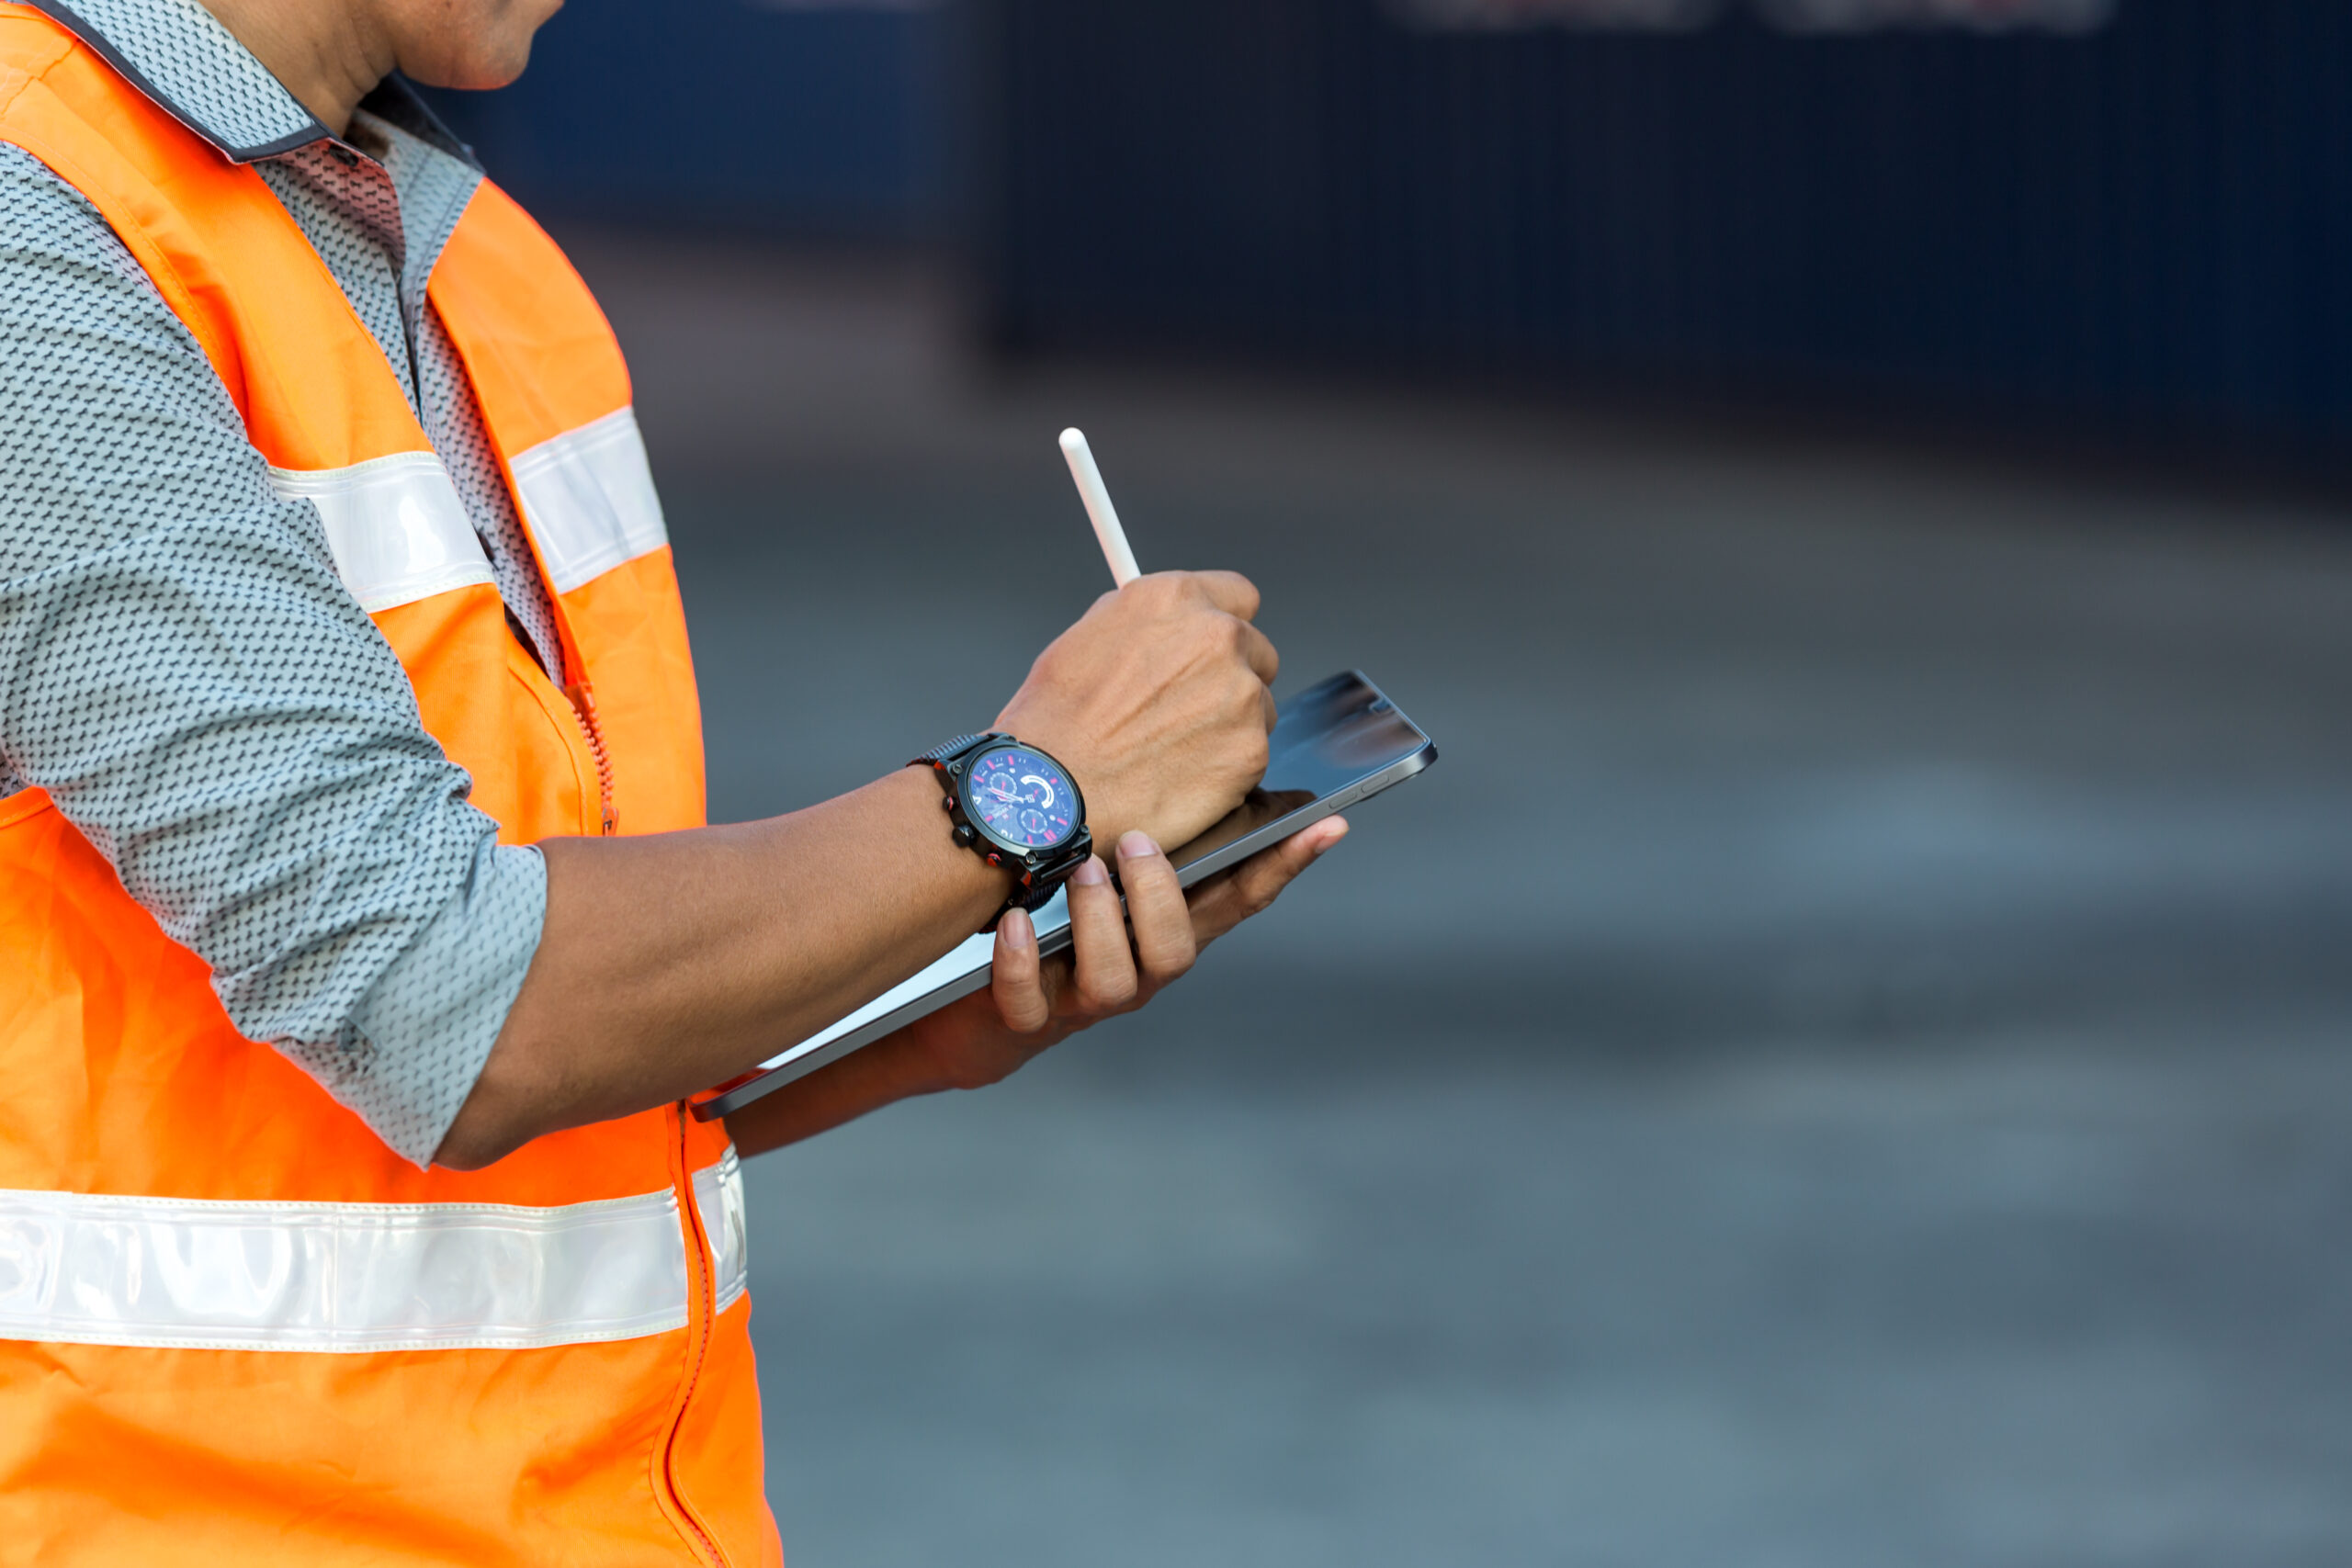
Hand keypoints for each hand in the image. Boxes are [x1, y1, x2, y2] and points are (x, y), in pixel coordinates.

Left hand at [895, 816, 1348, 1092]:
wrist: (973, 1007)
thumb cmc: (1045, 921)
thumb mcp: (1099, 867)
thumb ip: (1139, 825)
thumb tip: (1173, 752)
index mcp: (1164, 928)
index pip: (1239, 899)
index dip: (1285, 865)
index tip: (1328, 823)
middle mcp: (1136, 968)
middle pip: (1179, 951)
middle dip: (1161, 897)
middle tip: (1137, 843)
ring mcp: (1083, 996)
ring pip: (1115, 981)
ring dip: (1097, 921)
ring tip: (1077, 869)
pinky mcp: (1025, 1017)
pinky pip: (1030, 1003)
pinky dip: (1021, 964)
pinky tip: (1013, 921)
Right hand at [994, 571, 1278, 854]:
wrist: (1056, 793)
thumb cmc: (1055, 724)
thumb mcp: (1087, 638)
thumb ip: (1145, 622)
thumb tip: (1167, 624)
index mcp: (1175, 599)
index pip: (1239, 595)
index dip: (1224, 623)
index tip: (1214, 648)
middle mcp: (1217, 636)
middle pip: (1257, 651)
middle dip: (1230, 678)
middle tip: (1188, 710)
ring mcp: (1241, 693)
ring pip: (1258, 706)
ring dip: (1230, 724)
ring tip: (1174, 749)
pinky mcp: (1251, 749)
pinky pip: (1252, 753)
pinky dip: (1227, 766)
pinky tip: (1182, 775)